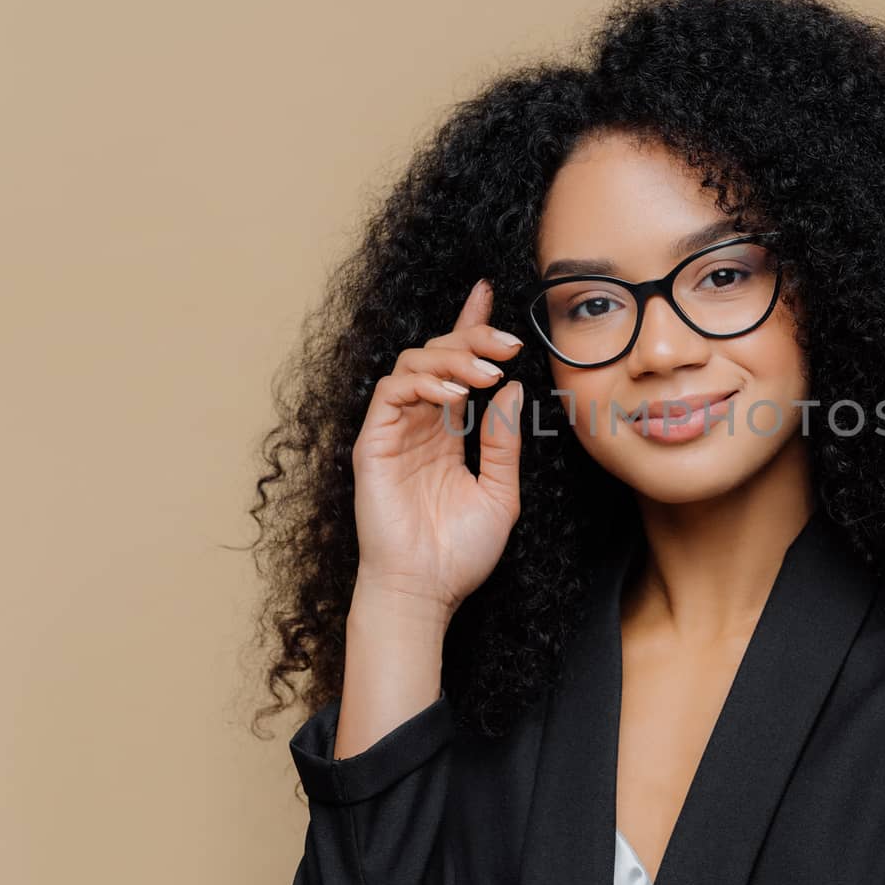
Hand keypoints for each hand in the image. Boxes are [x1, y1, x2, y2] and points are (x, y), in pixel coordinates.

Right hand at [349, 277, 525, 616]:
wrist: (427, 591)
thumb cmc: (461, 552)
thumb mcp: (501, 492)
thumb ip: (504, 442)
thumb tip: (511, 391)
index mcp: (448, 432)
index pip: (457, 367)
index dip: (470, 327)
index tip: (488, 293)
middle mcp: (420, 425)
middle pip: (438, 355)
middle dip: (473, 339)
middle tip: (508, 345)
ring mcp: (394, 431)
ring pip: (413, 364)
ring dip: (453, 359)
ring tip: (488, 375)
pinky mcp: (373, 443)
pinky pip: (392, 392)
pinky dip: (425, 383)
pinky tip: (457, 396)